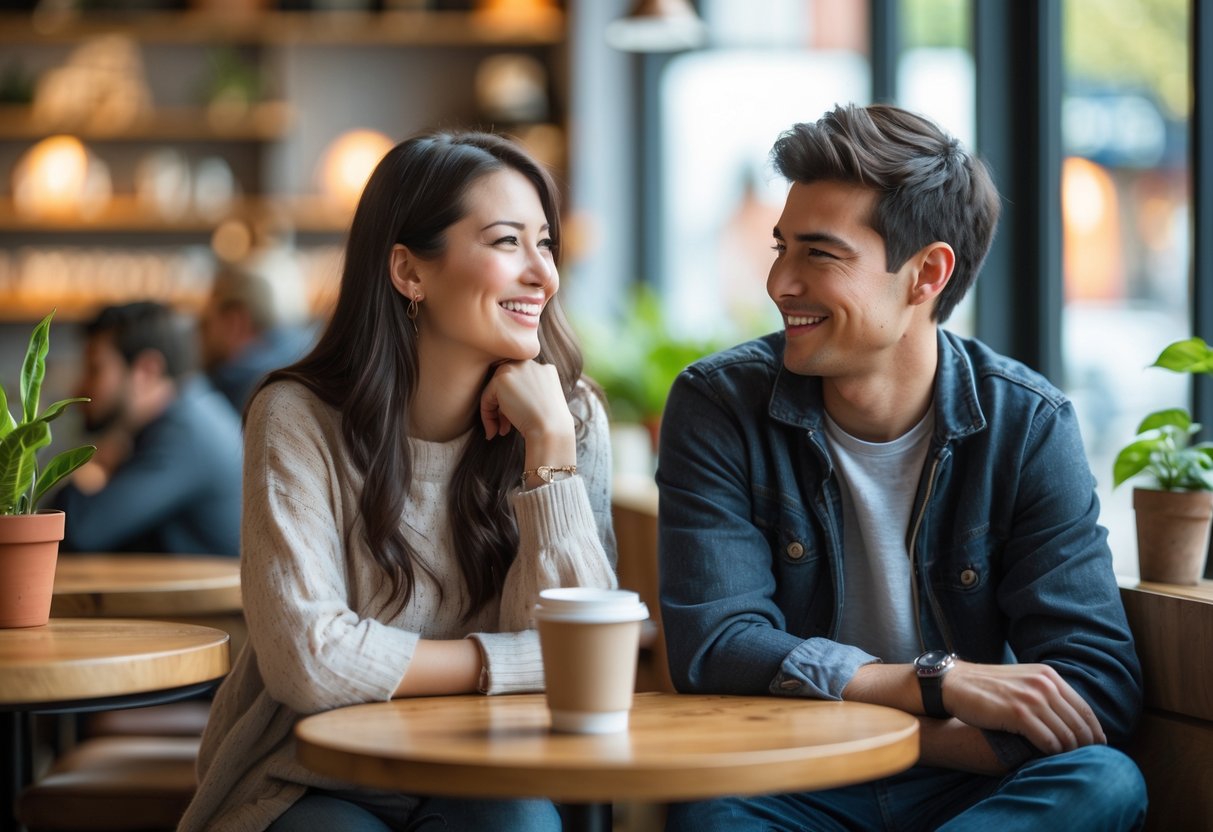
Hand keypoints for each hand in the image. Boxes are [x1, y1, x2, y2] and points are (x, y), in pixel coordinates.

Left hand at [479, 360, 573, 446]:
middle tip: (505, 428)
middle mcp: (529, 363)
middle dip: (503, 408)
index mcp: (544, 369)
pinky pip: (487, 398)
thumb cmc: (550, 423)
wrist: (551, 428)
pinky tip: (494, 431)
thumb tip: (505, 403)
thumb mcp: (543, 402)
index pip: (520, 383)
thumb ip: (527, 394)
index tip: (516, 422)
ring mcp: (515, 368)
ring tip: (501, 431)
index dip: (515, 404)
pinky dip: (488, 416)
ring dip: (495, 413)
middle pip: (506, 385)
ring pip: (495, 391)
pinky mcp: (501, 378)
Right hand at [942, 660, 1106, 754]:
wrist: (954, 683)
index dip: (1094, 731)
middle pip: (1079, 724)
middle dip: (1086, 746)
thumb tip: (1070, 717)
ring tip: (1065, 761)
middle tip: (1085, 760)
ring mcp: (1031, 698)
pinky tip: (1047, 756)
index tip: (1097, 747)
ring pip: (1066, 734)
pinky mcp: (1017, 713)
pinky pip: (1048, 740)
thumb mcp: (1022, 680)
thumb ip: (1046, 693)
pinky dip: (1052, 752)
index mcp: (1048, 676)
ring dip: (1069, 752)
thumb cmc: (987, 687)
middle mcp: (1044, 684)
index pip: (1084, 708)